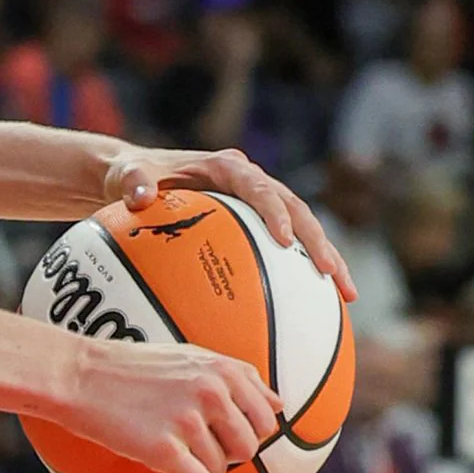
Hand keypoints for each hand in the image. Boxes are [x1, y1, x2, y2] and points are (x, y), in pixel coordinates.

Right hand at [55, 337, 283, 472]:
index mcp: (222, 370)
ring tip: (175, 452)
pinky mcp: (164, 449)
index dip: (247, 430)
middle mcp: (210, 393)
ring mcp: (187, 421)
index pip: (266, 417)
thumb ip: (237, 377)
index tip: (221, 430)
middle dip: (226, 451)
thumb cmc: (130, 366)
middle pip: (248, 447)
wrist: (76, 375)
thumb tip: (280, 405)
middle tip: (194, 443)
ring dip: (202, 468)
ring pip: (221, 468)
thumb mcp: (189, 357)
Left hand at [101, 147, 356, 300]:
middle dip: (317, 241)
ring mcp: (259, 201)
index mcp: (226, 167)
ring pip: (303, 228)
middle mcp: (250, 181)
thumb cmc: (130, 177)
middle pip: (296, 208)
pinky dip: (306, 270)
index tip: (285, 242)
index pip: (259, 187)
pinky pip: (290, 246)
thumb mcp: (126, 176)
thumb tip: (139, 196)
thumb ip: (133, 182)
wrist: (135, 177)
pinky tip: (322, 305)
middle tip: (332, 274)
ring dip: (326, 257)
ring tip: (347, 294)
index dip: (275, 212)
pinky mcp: (259, 221)